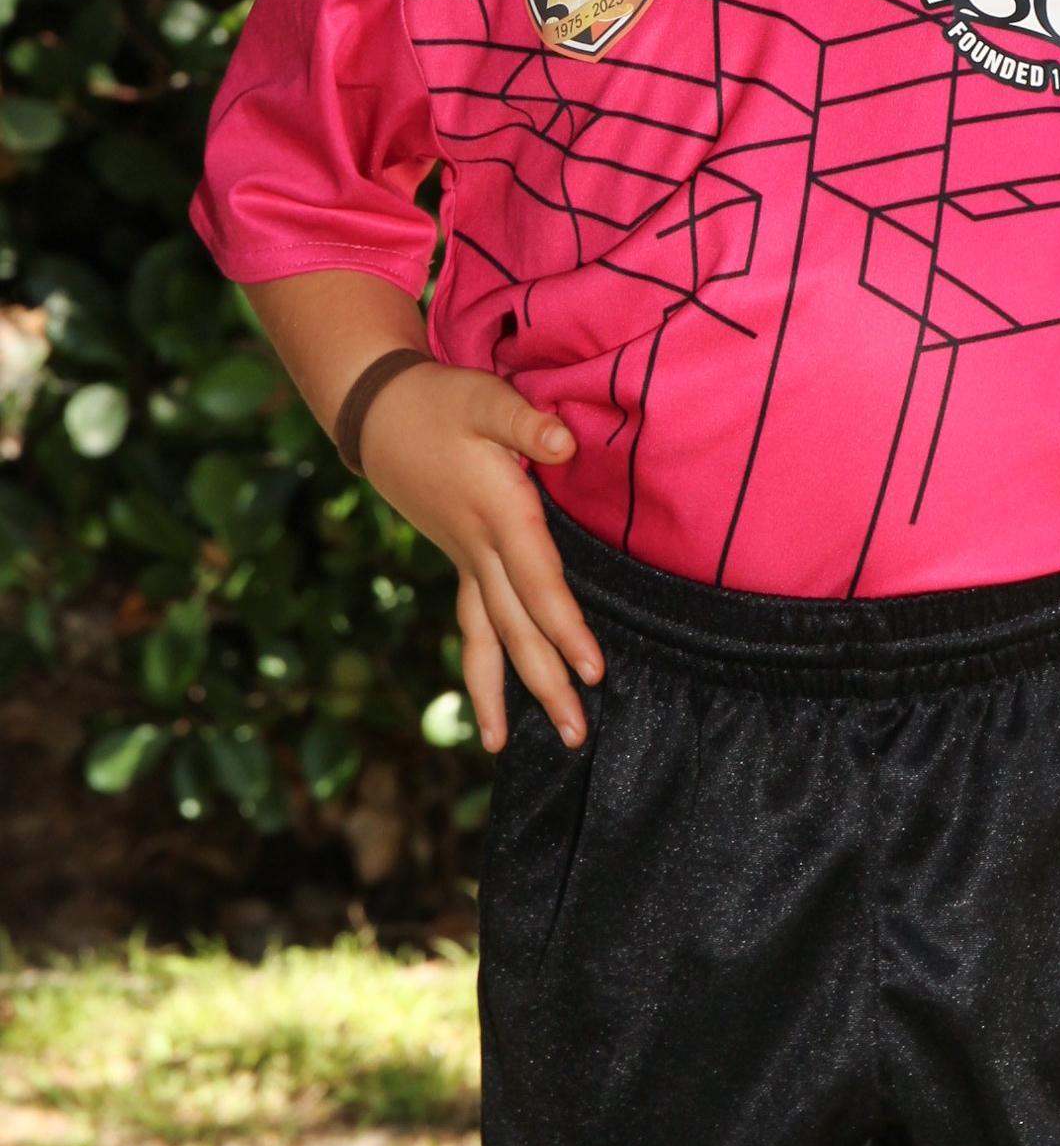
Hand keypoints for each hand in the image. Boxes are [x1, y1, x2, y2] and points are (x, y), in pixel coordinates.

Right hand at [358, 364, 602, 750]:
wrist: (380, 413)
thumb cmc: (440, 402)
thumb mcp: (484, 399)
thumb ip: (526, 423)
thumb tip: (566, 444)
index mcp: (498, 515)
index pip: (538, 584)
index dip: (566, 628)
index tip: (593, 670)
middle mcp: (480, 549)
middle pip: (516, 628)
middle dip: (546, 683)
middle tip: (576, 735)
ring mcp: (464, 559)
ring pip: (486, 636)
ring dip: (503, 690)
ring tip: (505, 746)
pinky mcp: (459, 558)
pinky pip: (471, 622)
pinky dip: (481, 662)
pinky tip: (491, 698)